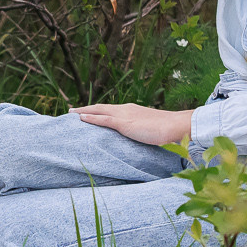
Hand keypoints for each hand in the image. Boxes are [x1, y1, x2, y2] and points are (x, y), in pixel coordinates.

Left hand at [71, 103, 194, 146]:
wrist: (176, 126)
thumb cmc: (167, 130)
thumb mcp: (149, 129)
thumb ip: (140, 131)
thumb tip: (136, 138)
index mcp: (131, 110)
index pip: (109, 109)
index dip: (97, 111)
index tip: (86, 112)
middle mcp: (125, 109)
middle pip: (100, 107)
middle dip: (85, 109)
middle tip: (71, 111)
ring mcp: (124, 115)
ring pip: (98, 110)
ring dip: (83, 111)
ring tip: (70, 113)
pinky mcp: (124, 123)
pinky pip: (103, 119)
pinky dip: (91, 118)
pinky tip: (81, 118)